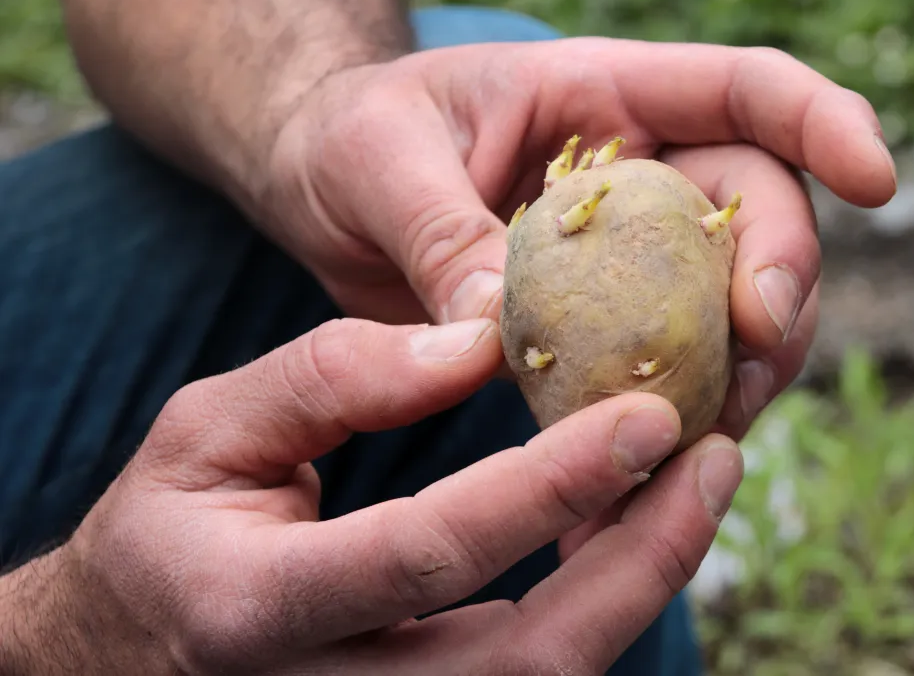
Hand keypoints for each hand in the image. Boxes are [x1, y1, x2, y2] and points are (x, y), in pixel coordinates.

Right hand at [3, 317, 741, 674]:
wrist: (128, 651)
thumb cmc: (168, 533)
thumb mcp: (208, 430)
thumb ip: (331, 378)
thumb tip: (475, 342)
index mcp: (257, 608)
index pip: (431, 552)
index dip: (550, 487)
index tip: (648, 418)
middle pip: (526, 657)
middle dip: (640, 564)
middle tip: (713, 462)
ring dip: (638, 588)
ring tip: (697, 488)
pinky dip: (602, 611)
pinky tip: (639, 534)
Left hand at [263, 37, 896, 434]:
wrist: (323, 192)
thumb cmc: (351, 140)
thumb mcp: (375, 161)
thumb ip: (439, 233)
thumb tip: (495, 333)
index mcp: (601, 99)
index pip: (739, 91)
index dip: (822, 124)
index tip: (880, 180)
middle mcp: (638, 176)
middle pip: (761, 213)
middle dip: (782, 279)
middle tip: (757, 345)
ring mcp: (628, 260)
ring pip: (728, 312)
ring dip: (737, 375)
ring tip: (699, 437)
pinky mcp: (601, 332)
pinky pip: (658, 380)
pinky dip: (659, 433)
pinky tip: (629, 491)